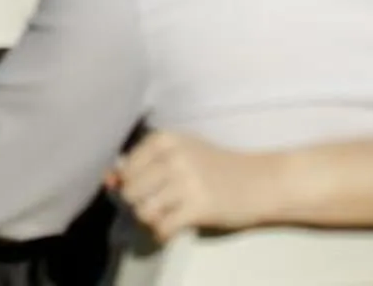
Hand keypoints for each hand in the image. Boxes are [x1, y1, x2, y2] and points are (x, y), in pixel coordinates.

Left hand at [110, 130, 266, 239]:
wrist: (262, 181)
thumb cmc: (217, 166)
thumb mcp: (181, 152)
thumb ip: (147, 162)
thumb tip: (110, 180)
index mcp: (164, 139)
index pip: (126, 168)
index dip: (129, 184)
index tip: (145, 190)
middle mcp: (172, 157)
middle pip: (130, 191)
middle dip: (138, 204)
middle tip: (154, 207)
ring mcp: (186, 182)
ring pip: (143, 210)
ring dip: (149, 220)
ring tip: (162, 217)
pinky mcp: (198, 207)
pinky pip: (163, 227)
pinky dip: (162, 233)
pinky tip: (171, 230)